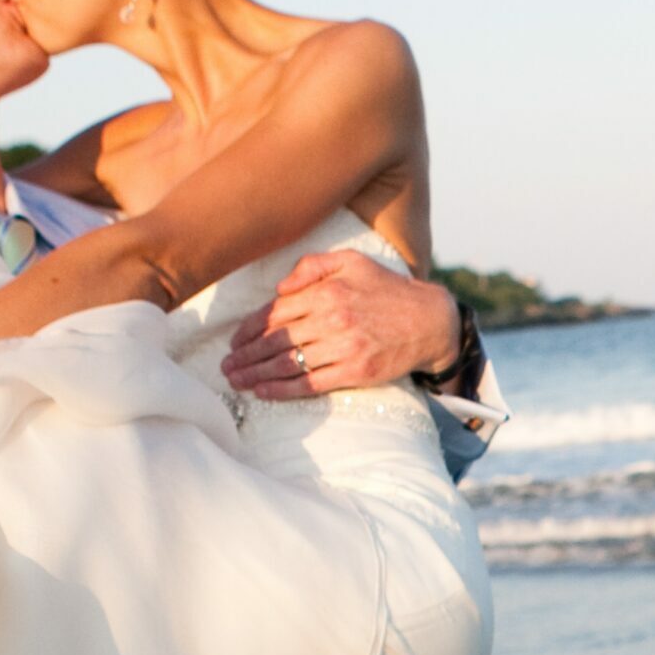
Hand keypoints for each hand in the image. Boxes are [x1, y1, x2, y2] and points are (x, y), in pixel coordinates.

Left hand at [222, 251, 460, 400]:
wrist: (429, 321)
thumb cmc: (387, 290)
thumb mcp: (352, 262)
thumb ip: (313, 266)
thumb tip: (280, 286)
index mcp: (327, 291)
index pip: (276, 312)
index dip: (249, 329)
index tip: (234, 341)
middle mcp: (332, 318)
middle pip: (276, 340)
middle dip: (245, 356)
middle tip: (226, 366)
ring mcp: (343, 347)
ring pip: (288, 363)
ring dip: (256, 375)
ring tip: (237, 382)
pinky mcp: (354, 371)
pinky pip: (310, 383)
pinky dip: (283, 390)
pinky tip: (264, 393)